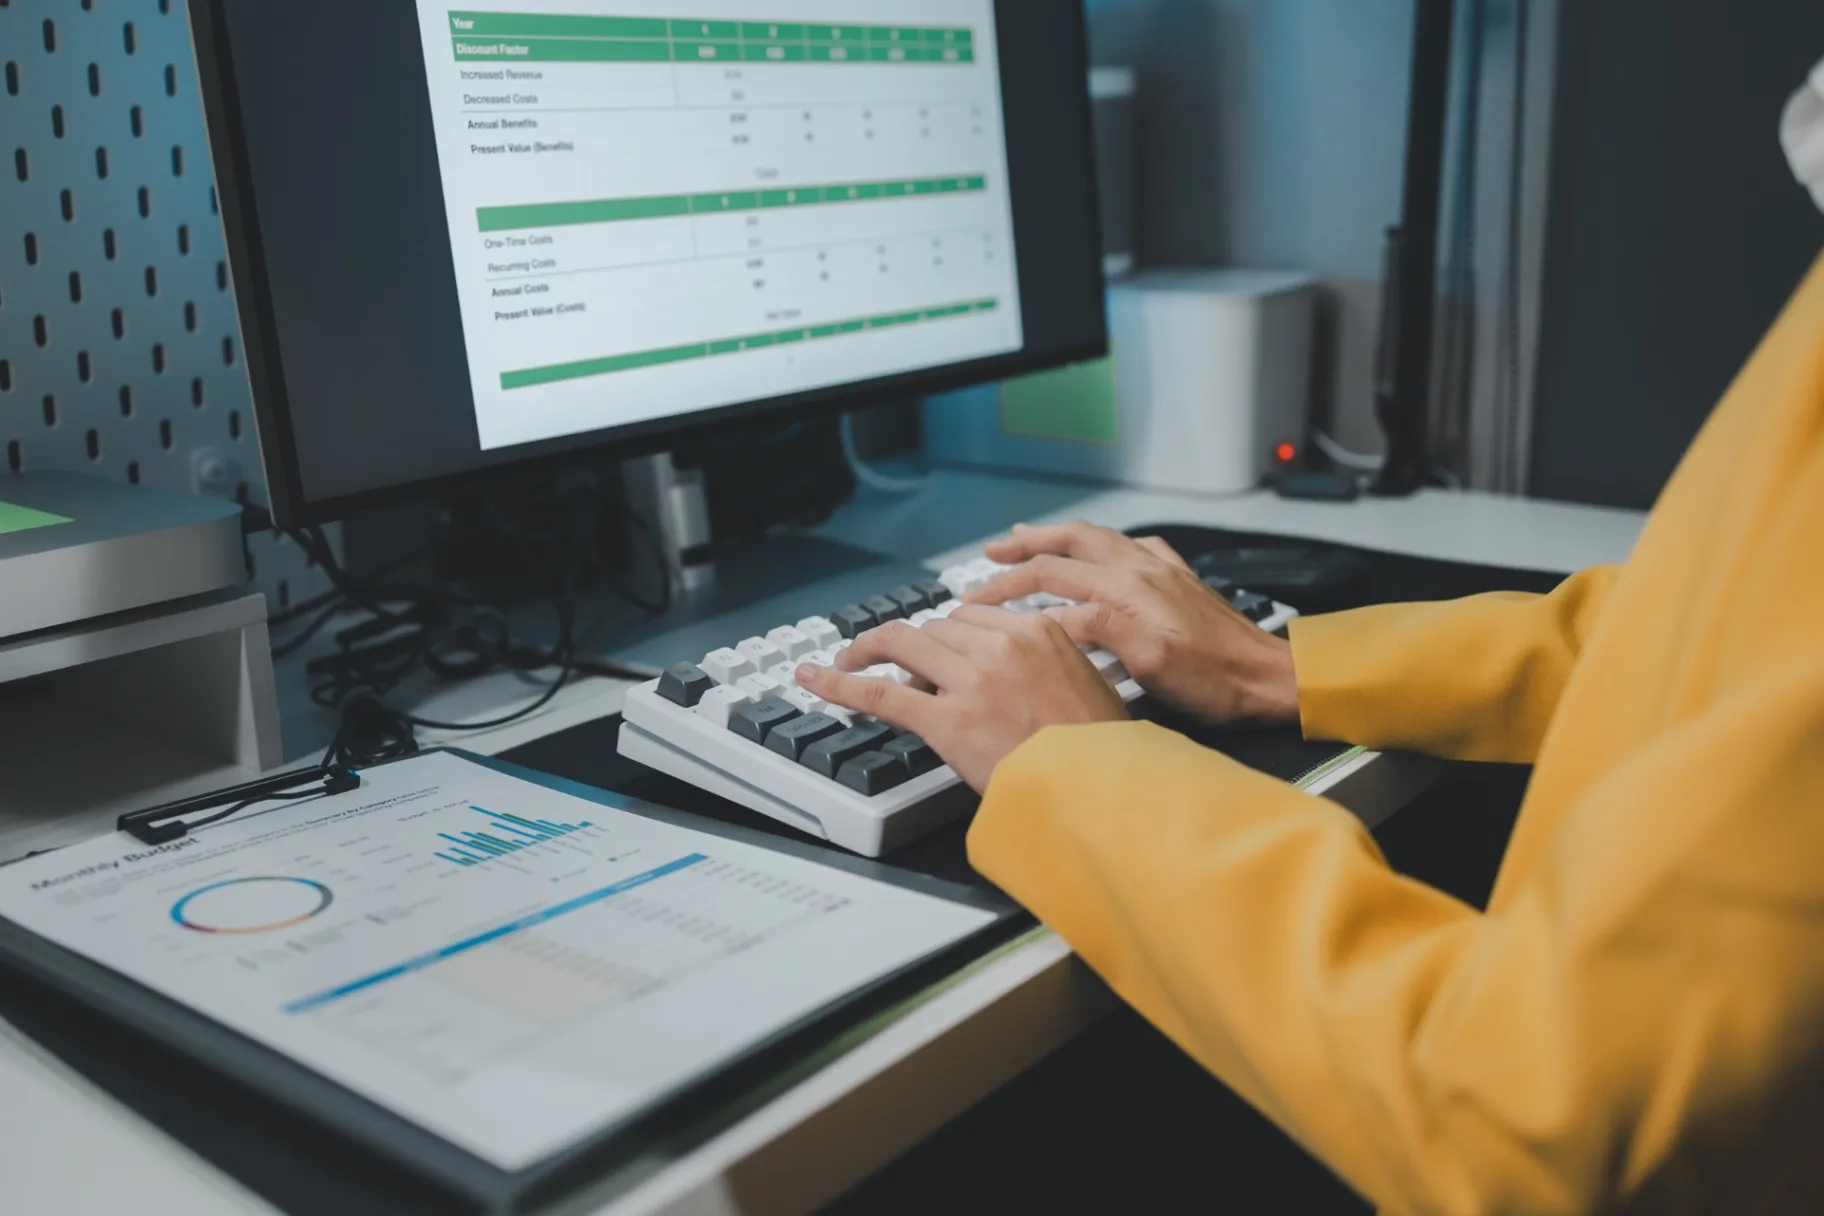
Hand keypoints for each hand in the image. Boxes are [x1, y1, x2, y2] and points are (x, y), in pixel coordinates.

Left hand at [792, 607, 1127, 792]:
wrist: (1098, 791)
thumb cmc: (1099, 751)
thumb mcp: (1086, 685)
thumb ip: (1046, 664)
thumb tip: (1014, 675)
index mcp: (1039, 630)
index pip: (972, 615)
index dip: (945, 634)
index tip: (932, 649)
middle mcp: (1002, 645)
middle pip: (935, 628)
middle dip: (912, 647)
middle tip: (892, 664)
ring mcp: (971, 680)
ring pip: (903, 646)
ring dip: (871, 653)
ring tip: (847, 664)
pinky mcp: (945, 719)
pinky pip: (879, 691)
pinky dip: (839, 682)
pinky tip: (815, 678)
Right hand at [965, 521, 1299, 727]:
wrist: (1268, 678)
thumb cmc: (1215, 681)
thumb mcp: (1151, 664)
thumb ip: (1099, 630)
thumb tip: (1053, 616)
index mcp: (1130, 588)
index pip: (1052, 575)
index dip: (1008, 586)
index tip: (976, 600)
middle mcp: (1143, 568)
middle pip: (1070, 542)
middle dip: (1025, 545)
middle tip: (990, 553)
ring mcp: (1161, 570)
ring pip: (1097, 538)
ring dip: (1057, 538)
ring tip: (1027, 539)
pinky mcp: (1176, 579)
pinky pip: (1127, 547)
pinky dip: (1098, 545)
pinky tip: (1096, 552)